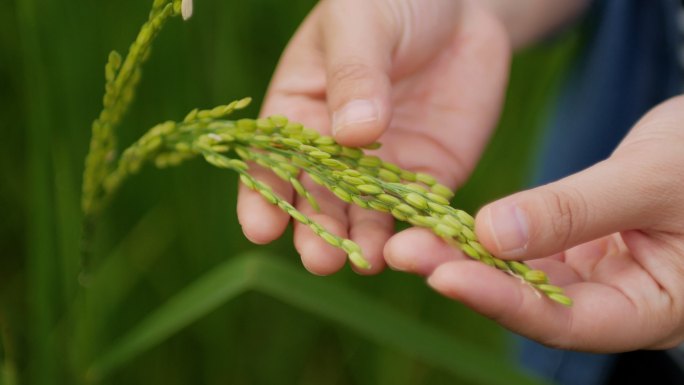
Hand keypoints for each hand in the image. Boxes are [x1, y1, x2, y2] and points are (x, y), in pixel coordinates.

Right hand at [237, 0, 509, 273]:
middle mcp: (335, 149)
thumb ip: (354, 74)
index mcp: (300, 111)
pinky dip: (416, 232)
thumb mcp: (360, 24)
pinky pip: (419, 210)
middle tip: (319, 257)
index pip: (273, 159)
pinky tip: (413, 250)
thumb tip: (353, 133)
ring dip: (362, 241)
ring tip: (362, 262)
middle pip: (319, 198)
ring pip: (366, 214)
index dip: (263, 194)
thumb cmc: (389, 1)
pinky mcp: (428, 174)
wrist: (459, 5)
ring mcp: (383, 167)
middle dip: (316, 229)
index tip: (260, 227)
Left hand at [385, 96, 683, 351]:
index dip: (504, 302)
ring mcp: (594, 276)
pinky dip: (486, 238)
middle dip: (466, 277)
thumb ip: (574, 211)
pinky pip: (524, 249)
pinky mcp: (576, 248)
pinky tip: (442, 225)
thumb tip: (491, 237)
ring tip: (409, 237)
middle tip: (405, 251)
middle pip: (531, 303)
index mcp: (652, 309)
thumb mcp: (650, 180)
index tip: (445, 276)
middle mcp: (617, 302)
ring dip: (465, 257)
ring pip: (520, 276)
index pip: (568, 321)